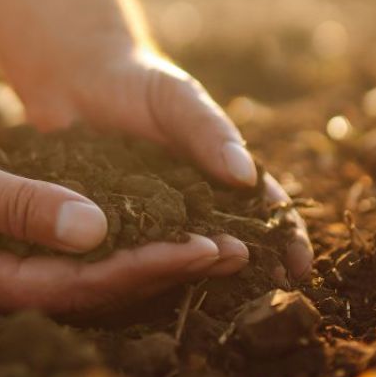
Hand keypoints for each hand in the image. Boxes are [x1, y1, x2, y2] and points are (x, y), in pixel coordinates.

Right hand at [0, 110, 249, 312]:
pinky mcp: (6, 241)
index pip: (80, 286)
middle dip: (164, 270)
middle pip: (96, 290)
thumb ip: (20, 206)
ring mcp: (3, 265)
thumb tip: (96, 230)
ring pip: (89, 272)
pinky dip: (115, 236)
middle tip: (233, 252)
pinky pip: (72, 248)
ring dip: (148, 256)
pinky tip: (153, 222)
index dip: (146, 268)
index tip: (202, 247)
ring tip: (211, 242)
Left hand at [22, 46, 314, 281]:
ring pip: (177, 257)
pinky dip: (136, 271)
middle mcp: (189, 205)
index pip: (264, 211)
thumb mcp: (179, 99)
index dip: (286, 238)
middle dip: (247, 270)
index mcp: (219, 175)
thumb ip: (209, 132)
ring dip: (193, 277)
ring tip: (206, 295)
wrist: (75, 79)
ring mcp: (149, 220)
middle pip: (227, 244)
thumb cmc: (139, 83)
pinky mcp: (107, 227)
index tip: (299, 266)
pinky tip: (139, 288)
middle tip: (261, 297)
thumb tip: (247, 176)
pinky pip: (125, 253)